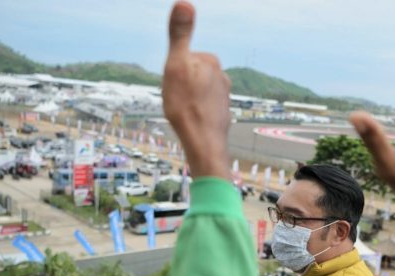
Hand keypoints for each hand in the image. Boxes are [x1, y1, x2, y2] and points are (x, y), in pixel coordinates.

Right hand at [162, 1, 230, 178]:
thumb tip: (184, 2)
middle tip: (176, 101)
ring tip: (183, 114)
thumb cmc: (186, 105)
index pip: (181, 60)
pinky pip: (201, 109)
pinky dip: (195, 114)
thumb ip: (179, 34)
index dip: (171, 73)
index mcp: (211, 61)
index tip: (173, 86)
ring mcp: (223, 96)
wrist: (203, 143)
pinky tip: (192, 124)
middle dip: (179, 87)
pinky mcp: (222, 114)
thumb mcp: (175, 64)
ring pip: (194, 93)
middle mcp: (222, 76)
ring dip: (186, 102)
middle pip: (188, 76)